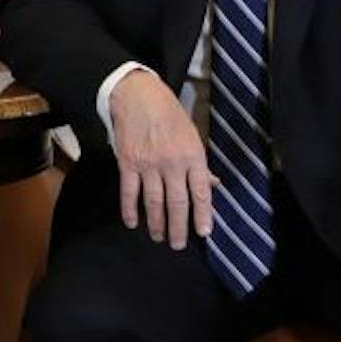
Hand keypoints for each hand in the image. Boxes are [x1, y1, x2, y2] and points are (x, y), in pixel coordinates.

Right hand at [108, 69, 211, 248]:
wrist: (138, 96)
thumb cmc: (169, 114)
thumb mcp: (192, 135)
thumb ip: (200, 164)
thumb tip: (213, 185)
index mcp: (192, 155)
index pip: (201, 192)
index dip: (203, 214)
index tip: (204, 232)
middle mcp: (172, 163)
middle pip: (177, 203)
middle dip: (178, 227)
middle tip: (177, 244)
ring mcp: (148, 165)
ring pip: (154, 202)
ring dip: (157, 223)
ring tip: (159, 237)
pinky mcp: (128, 163)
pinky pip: (129, 192)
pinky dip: (130, 210)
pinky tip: (133, 222)